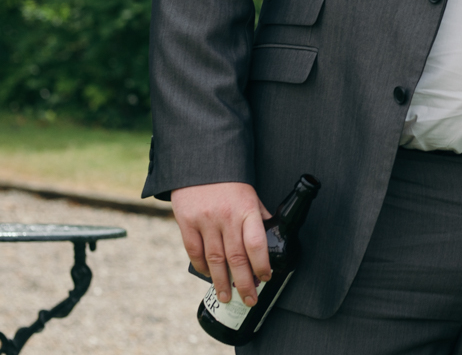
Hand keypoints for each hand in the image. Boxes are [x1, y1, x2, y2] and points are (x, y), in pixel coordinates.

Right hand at [171, 182, 272, 305]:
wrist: (199, 161)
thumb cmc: (228, 181)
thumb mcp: (250, 193)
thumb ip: (259, 215)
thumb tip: (274, 235)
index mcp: (246, 209)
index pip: (256, 243)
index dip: (262, 265)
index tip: (265, 278)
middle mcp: (226, 216)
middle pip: (236, 258)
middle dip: (244, 283)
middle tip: (249, 299)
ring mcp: (205, 220)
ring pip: (215, 259)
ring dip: (222, 282)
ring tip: (228, 296)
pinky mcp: (186, 222)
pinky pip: (194, 251)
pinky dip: (202, 267)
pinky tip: (208, 275)